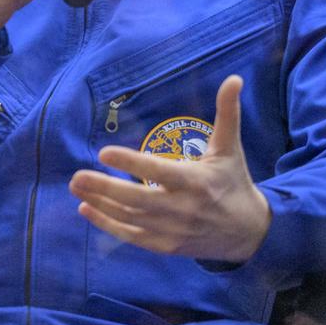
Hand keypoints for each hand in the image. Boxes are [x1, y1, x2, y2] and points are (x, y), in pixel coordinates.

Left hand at [69, 76, 271, 261]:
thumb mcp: (231, 149)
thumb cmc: (233, 182)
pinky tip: (86, 209)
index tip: (104, 152)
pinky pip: (132, 236)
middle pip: (137, 199)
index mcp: (197, 181)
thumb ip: (227, 114)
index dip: (131, 163)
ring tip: (75, 187)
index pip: (159, 172)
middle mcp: (183, 208)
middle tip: (75, 176)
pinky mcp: (167, 246)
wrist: (250, 233)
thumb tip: (234, 78)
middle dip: (104, 188)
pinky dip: (108, 225)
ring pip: (130, 217)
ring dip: (100, 203)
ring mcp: (174, 230)